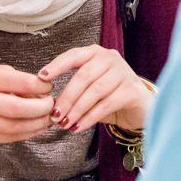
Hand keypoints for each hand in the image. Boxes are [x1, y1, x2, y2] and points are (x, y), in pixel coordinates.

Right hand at [0, 64, 54, 143]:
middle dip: (43, 109)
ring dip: (38, 124)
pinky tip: (36, 127)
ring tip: (48, 118)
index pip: (23, 83)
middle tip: (51, 105)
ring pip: (17, 128)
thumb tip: (42, 92)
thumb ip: (17, 80)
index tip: (48, 87)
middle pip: (20, 110)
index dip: (42, 87)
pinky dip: (28, 133)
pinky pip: (10, 138)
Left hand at [39, 46, 154, 132]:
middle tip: (55, 115)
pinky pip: (106, 104)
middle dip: (66, 97)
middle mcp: (110, 58)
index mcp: (95, 53)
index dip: (57, 65)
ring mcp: (123, 72)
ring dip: (77, 110)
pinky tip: (79, 126)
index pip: (74, 55)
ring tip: (65, 123)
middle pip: (83, 76)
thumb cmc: (109, 95)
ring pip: (95, 91)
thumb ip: (74, 90)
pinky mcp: (131, 90)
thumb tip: (49, 104)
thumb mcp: (89, 88)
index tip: (42, 76)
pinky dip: (89, 117)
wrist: (138, 107)